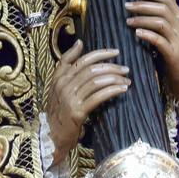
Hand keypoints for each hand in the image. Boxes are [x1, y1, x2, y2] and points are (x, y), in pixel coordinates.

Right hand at [44, 40, 129, 162]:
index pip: (82, 60)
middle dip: (112, 67)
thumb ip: (67, 64)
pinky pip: (98, 97)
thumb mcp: (58, 85)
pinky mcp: (77, 112)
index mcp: (59, 77)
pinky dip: (112, 91)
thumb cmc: (59, 109)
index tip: (116, 52)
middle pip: (91, 70)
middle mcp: (63, 85)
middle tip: (126, 69)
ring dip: (114, 79)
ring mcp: (70, 98)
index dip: (101, 54)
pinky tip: (122, 90)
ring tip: (126, 80)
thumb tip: (79, 42)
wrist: (51, 134)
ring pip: (96, 82)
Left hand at [126, 0, 178, 115]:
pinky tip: (137, 34)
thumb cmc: (177, 47)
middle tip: (126, 6)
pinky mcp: (174, 54)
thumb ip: (168, 4)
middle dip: (142, 6)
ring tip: (128, 21)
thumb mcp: (175, 24)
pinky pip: (159, 41)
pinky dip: (147, 35)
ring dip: (142, 20)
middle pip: (162, 9)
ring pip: (160, 23)